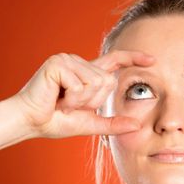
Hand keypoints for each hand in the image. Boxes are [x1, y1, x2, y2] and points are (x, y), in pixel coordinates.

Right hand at [12, 50, 154, 137]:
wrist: (31, 122)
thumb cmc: (57, 121)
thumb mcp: (91, 123)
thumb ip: (113, 123)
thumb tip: (137, 126)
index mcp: (87, 73)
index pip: (115, 60)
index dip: (134, 58)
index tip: (152, 60)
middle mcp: (79, 62)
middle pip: (107, 81)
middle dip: (92, 101)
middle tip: (70, 105)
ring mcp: (68, 59)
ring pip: (96, 82)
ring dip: (81, 100)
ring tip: (63, 101)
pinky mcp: (58, 63)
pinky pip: (80, 85)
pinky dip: (71, 98)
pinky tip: (57, 98)